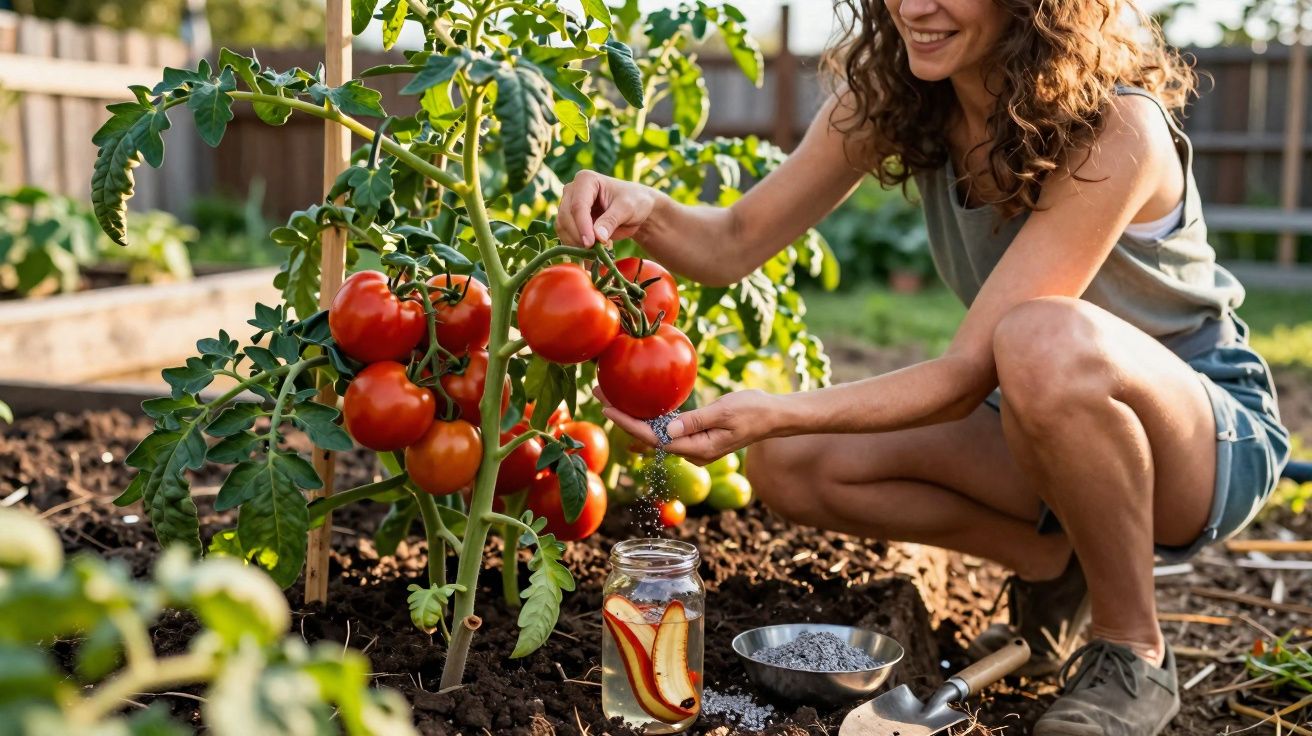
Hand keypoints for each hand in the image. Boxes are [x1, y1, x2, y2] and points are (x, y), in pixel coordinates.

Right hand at [556, 170, 659, 246]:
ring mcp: (567, 204)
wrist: (635, 207)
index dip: (582, 226)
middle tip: (596, 250)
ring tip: (598, 248)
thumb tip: (598, 237)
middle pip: (566, 217)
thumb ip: (611, 221)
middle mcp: (572, 190)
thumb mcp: (627, 209)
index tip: (590, 243)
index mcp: (586, 179)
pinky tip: (594, 248)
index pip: (578, 205)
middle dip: (578, 236)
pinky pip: (565, 235)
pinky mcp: (568, 219)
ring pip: (562, 227)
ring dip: (576, 242)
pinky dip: (576, 245)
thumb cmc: (633, 202)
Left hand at [597, 387, 782, 465]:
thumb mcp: (725, 412)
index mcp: (698, 448)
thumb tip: (667, 429)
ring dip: (633, 413)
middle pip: (648, 435)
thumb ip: (696, 421)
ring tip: (611, 393)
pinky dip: (650, 415)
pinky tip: (636, 401)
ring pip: (655, 431)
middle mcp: (691, 450)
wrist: (774, 416)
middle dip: (623, 415)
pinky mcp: (695, 435)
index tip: (607, 407)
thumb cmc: (754, 410)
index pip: (654, 438)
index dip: (628, 423)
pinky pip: (667, 427)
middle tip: (600, 391)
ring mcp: (693, 444)